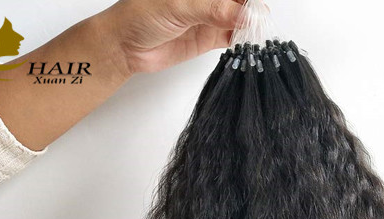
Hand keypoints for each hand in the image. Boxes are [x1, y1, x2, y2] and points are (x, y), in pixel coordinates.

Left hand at [102, 0, 246, 75]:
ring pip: (238, 16)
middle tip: (257, 19)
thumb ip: (213, 9)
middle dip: (251, 7)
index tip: (254, 6)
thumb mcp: (179, 7)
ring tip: (255, 31)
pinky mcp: (208, 36)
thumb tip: (244, 14)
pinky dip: (241, 39)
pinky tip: (246, 41)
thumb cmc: (141, 15)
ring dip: (249, 24)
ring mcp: (209, 15)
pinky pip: (232, 35)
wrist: (126, 46)